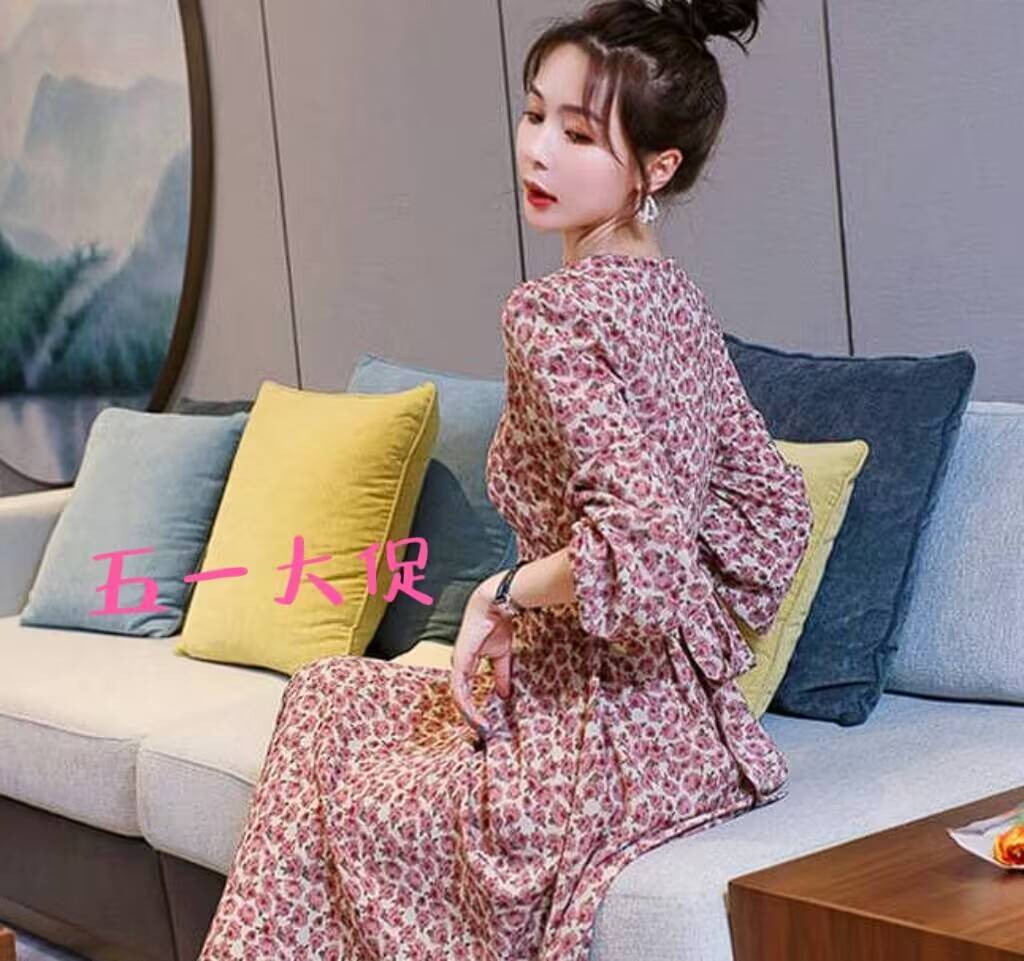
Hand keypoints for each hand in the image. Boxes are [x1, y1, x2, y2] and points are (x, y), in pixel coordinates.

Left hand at [449, 590, 514, 737]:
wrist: (494, 608)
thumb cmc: (496, 625)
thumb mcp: (502, 656)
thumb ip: (501, 675)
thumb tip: (504, 693)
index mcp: (467, 663)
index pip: (467, 691)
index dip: (474, 708)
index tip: (486, 722)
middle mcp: (459, 665)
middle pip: (460, 698)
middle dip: (470, 716)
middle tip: (483, 730)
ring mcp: (457, 664)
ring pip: (458, 697)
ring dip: (469, 714)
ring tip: (480, 726)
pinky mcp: (459, 663)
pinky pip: (459, 689)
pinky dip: (466, 704)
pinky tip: (473, 714)